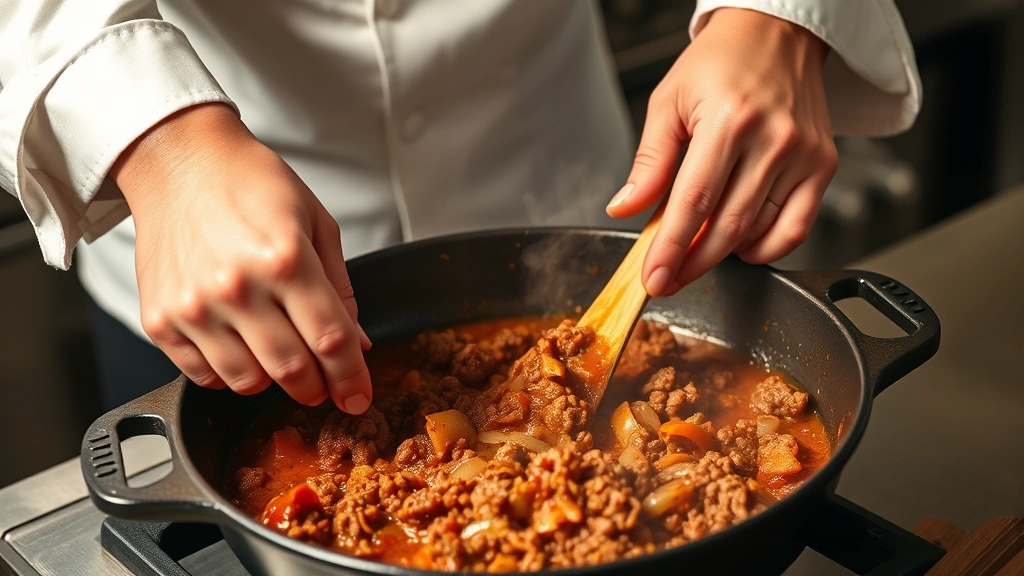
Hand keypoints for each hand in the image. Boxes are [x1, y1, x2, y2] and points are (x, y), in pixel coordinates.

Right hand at [110, 103, 373, 413]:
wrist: (180, 163)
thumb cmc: (251, 184)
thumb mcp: (316, 222)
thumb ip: (339, 288)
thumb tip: (356, 342)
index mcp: (285, 258)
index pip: (331, 340)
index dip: (352, 378)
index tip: (359, 398)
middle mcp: (238, 287)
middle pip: (292, 369)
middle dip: (317, 388)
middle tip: (324, 385)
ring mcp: (194, 307)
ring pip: (247, 382)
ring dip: (273, 383)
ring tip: (280, 358)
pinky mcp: (160, 319)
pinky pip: (203, 375)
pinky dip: (229, 374)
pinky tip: (241, 349)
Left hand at [606, 8, 837, 295]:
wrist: (775, 33)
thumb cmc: (719, 63)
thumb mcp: (669, 102)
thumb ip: (650, 161)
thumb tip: (625, 208)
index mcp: (730, 120)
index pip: (694, 201)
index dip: (671, 247)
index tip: (655, 278)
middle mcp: (773, 138)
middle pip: (727, 225)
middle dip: (692, 263)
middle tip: (668, 280)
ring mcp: (803, 154)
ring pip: (759, 231)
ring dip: (723, 256)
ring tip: (695, 258)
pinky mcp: (822, 164)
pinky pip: (796, 227)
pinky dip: (767, 248)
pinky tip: (741, 247)